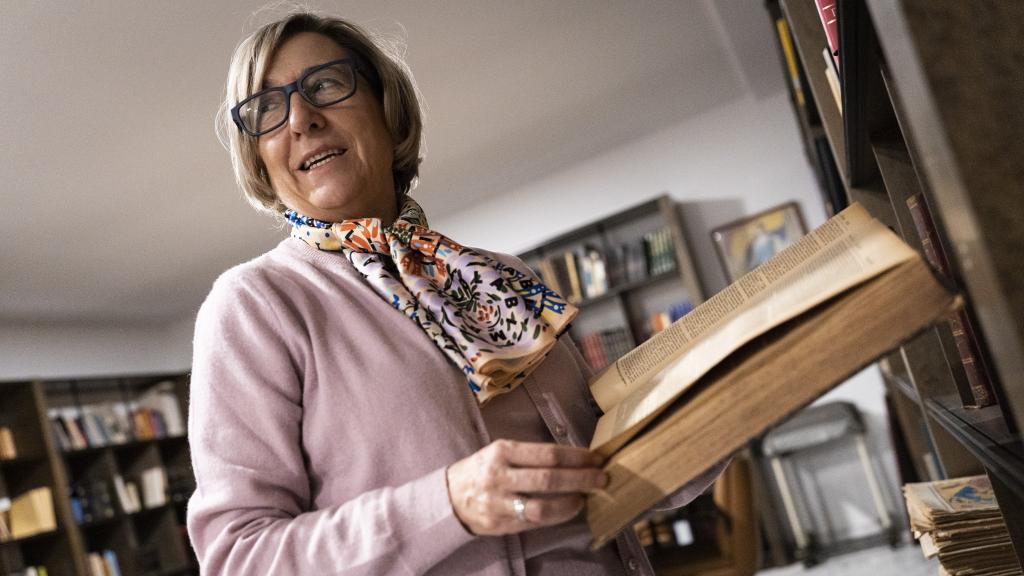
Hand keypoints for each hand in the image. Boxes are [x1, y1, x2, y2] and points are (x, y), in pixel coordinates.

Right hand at [445, 439, 607, 535]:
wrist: (448, 496)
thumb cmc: (482, 469)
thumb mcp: (500, 452)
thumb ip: (530, 455)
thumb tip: (572, 458)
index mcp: (502, 451)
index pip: (547, 453)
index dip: (576, 456)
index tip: (595, 457)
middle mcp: (499, 476)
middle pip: (549, 478)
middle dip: (581, 478)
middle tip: (601, 477)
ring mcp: (499, 502)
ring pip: (542, 506)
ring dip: (570, 502)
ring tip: (585, 497)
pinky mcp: (500, 523)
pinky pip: (533, 522)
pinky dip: (556, 516)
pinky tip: (568, 510)